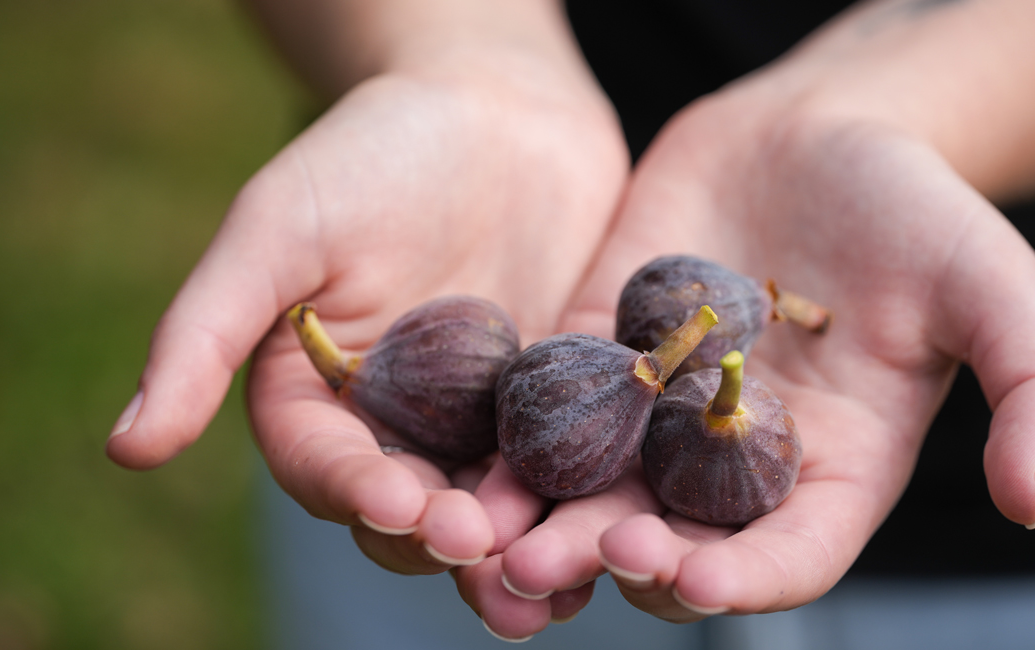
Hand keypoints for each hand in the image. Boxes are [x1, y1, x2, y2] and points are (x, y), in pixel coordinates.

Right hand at [105, 48, 627, 578]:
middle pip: (410, 508)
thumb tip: (124, 451)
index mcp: (318, 397)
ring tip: (547, 585)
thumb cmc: (371, 153)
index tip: (398, 506)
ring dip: (514, 550)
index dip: (357, 492)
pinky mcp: (551, 400)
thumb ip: (206, 333)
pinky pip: (565, 459)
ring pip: (490, 504)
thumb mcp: (279, 228)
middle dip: (442, 539)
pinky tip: (608, 526)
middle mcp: (397, 423)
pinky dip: (580, 497)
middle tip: (481, 558)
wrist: (493, 109)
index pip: (327, 466)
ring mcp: (479, 419)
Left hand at [472, 86, 1034, 631]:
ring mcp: (660, 414)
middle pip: (677, 540)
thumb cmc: (912, 206)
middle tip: (556, 562)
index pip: (789, 555)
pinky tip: (472, 469)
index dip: (743, 581)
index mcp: (829, 470)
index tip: (690, 580)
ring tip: (496, 543)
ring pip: (601, 492)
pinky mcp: (603, 356)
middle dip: (618, 558)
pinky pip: (556, 414)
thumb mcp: (987, 284)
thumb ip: (1025, 381)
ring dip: (548, 524)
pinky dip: (516, 448)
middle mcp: (735, 460)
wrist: (814, 133)